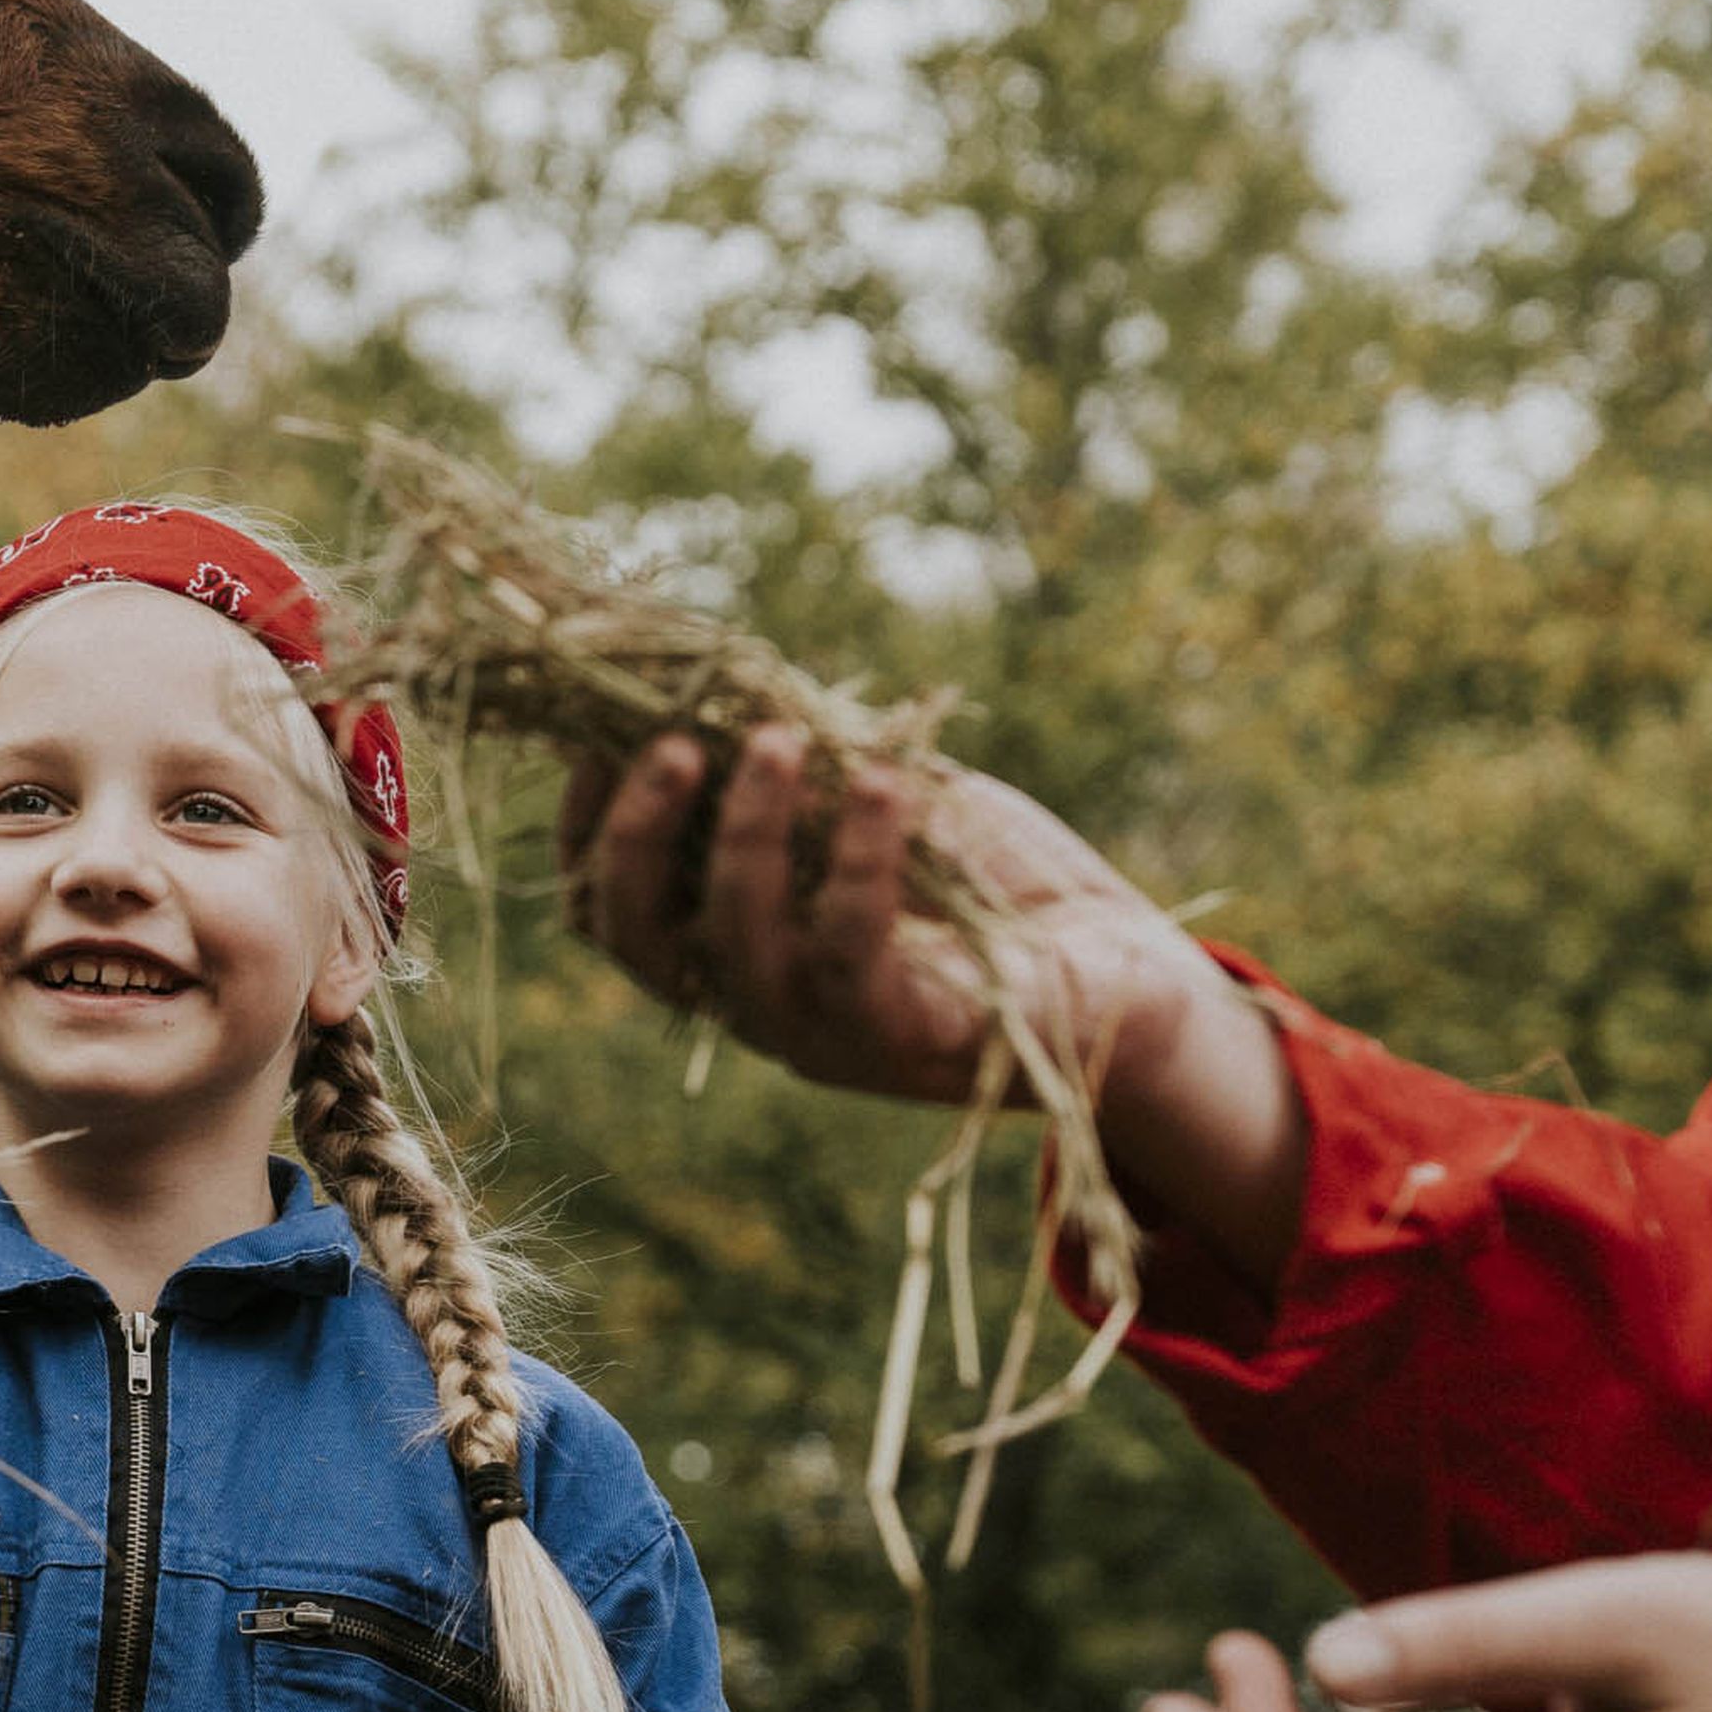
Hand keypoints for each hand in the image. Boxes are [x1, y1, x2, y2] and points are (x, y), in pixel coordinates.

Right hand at [555, 728, 1306, 1286]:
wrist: (1123, 969)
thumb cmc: (990, 880)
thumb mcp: (869, 798)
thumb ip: (791, 759)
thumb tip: (703, 672)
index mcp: (729, 949)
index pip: (609, 909)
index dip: (588, 824)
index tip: (601, 729)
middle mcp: (757, 1003)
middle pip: (641, 940)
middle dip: (636, 836)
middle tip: (674, 742)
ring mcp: (827, 1033)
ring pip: (740, 945)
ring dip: (747, 834)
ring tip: (778, 741)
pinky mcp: (913, 1039)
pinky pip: (855, 953)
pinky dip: (859, 860)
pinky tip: (881, 783)